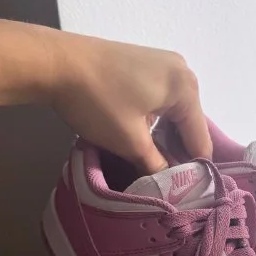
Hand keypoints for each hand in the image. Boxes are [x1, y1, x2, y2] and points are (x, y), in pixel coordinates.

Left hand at [43, 29, 210, 172]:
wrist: (55, 62)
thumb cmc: (97, 102)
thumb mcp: (130, 143)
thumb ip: (158, 167)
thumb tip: (172, 185)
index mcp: (187, 88)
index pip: (201, 140)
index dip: (193, 170)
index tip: (183, 194)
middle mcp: (183, 71)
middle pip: (189, 124)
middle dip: (177, 152)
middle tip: (163, 181)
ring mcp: (163, 63)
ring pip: (174, 113)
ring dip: (164, 138)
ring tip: (150, 163)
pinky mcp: (144, 63)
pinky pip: (161, 99)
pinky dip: (154, 120)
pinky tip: (141, 137)